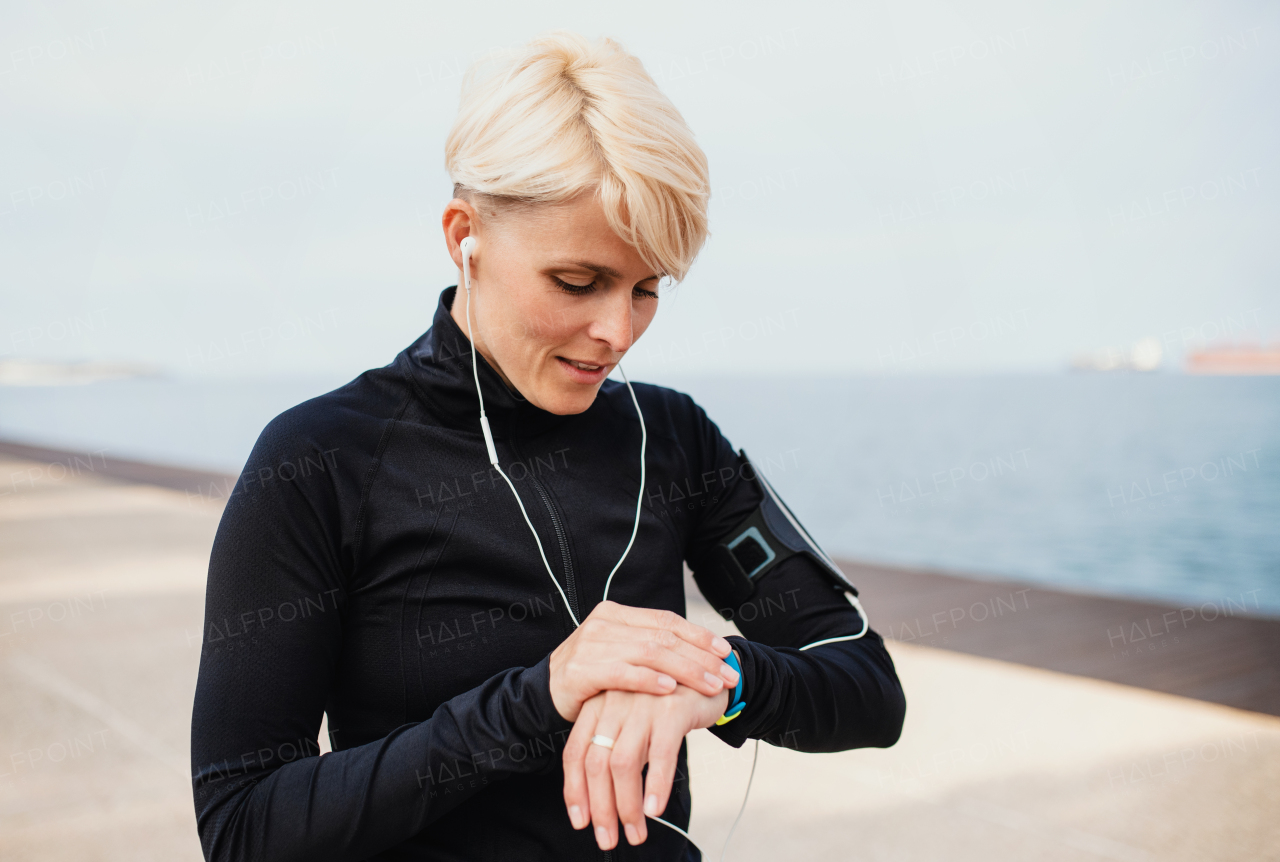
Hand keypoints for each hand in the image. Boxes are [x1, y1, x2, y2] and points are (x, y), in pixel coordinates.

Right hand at [548, 600, 738, 721]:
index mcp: (617, 615)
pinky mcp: (581, 670)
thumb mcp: (621, 656)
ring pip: (650, 653)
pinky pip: (622, 673)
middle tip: (728, 675)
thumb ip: (651, 649)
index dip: (699, 635)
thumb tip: (700, 653)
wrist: (542, 695)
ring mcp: (591, 645)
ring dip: (686, 670)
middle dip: (701, 657)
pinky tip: (670, 690)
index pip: (666, 620)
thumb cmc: (591, 679)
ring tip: (711, 685)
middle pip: (664, 637)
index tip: (726, 652)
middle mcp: (604, 623)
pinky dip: (648, 680)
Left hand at [561, 679, 731, 849]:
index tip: (580, 821)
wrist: (707, 670)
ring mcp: (641, 704)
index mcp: (597, 705)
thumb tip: (603, 801)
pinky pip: (660, 754)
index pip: (575, 753)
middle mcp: (614, 703)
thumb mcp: (631, 719)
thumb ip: (615, 748)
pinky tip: (655, 808)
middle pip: (596, 763)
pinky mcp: (671, 709)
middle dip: (600, 808)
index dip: (574, 791)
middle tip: (608, 838)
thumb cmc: (664, 702)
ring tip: (636, 832)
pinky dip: (656, 785)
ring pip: (623, 763)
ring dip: (627, 805)